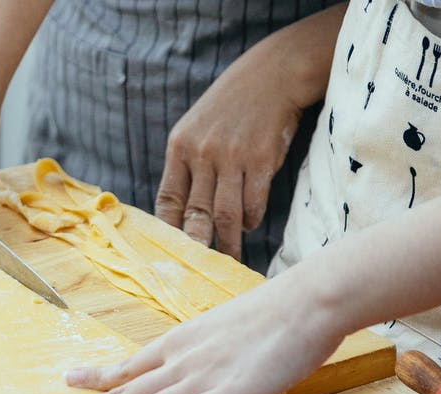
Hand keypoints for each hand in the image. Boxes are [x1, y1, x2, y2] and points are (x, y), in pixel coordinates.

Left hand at [29, 272, 344, 393]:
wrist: (307, 301)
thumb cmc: (279, 317)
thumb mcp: (230, 334)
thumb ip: (211, 352)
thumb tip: (205, 364)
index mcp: (182, 346)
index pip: (131, 369)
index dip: (97, 380)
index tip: (67, 382)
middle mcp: (180, 363)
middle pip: (121, 391)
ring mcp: (199, 378)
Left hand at [154, 4, 342, 259]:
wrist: (272, 74)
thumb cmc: (233, 106)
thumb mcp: (199, 127)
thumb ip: (190, 165)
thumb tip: (185, 213)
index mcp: (180, 147)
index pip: (168, 199)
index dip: (169, 230)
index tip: (172, 253)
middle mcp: (203, 153)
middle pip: (196, 214)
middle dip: (197, 247)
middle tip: (199, 271)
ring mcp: (232, 157)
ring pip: (226, 216)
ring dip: (228, 242)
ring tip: (229, 259)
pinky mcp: (262, 160)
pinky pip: (253, 204)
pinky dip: (251, 220)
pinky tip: (249, 224)